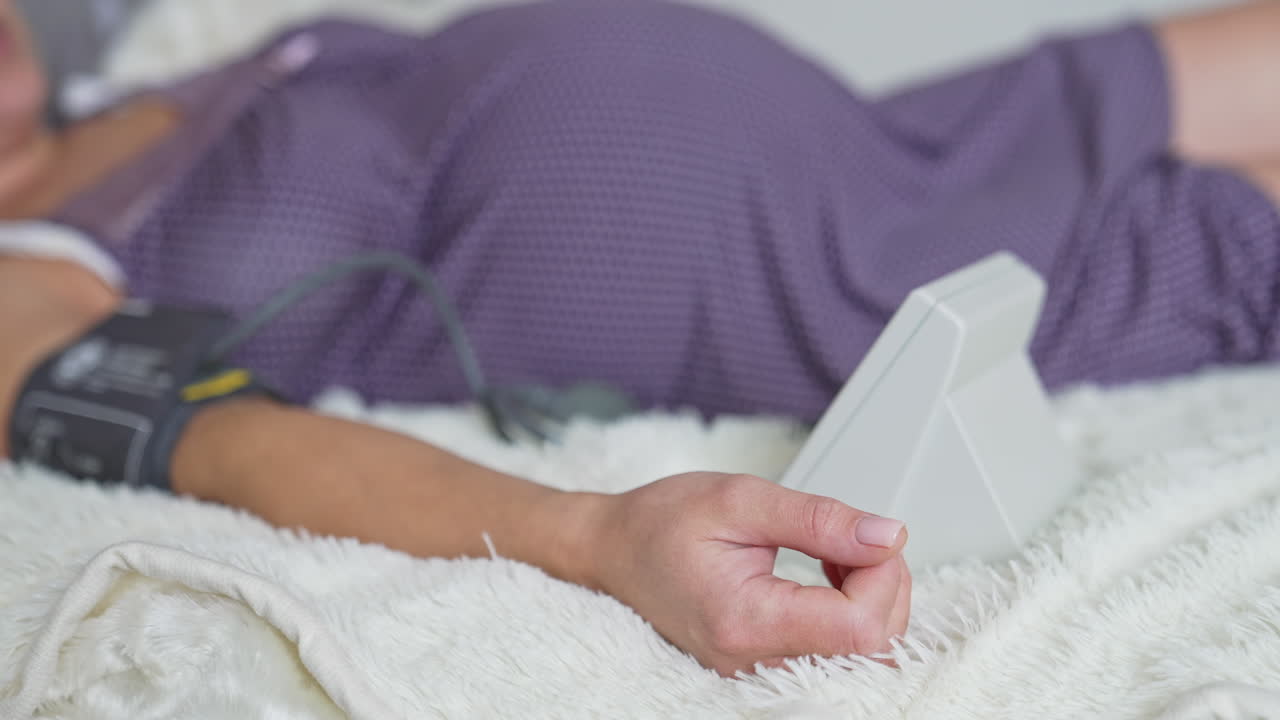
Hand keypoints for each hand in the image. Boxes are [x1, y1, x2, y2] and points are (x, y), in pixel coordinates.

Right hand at [584, 472, 910, 675]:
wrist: (614, 549)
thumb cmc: (663, 522)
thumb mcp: (742, 498)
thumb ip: (819, 520)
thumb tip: (887, 537)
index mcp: (747, 620)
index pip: (860, 627)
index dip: (883, 576)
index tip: (866, 536)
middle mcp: (753, 661)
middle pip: (873, 651)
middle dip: (885, 586)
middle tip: (853, 539)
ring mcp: (758, 671)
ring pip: (864, 658)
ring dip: (870, 600)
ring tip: (835, 554)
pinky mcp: (765, 666)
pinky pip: (838, 655)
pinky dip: (851, 612)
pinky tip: (828, 575)